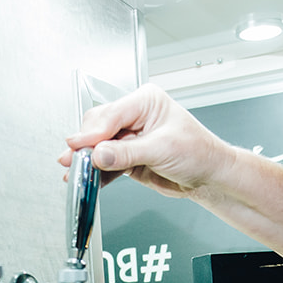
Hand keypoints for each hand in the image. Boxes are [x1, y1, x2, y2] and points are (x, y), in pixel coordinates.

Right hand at [59, 84, 236, 196]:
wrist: (208, 177)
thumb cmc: (198, 153)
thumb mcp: (162, 149)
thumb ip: (127, 152)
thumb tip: (99, 154)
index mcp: (145, 101)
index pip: (111, 114)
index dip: (92, 132)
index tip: (77, 146)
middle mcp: (135, 116)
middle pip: (98, 127)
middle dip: (85, 146)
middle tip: (74, 161)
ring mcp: (129, 137)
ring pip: (98, 147)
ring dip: (87, 161)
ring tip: (74, 173)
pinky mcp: (127, 157)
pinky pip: (106, 164)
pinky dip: (96, 173)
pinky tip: (89, 181)